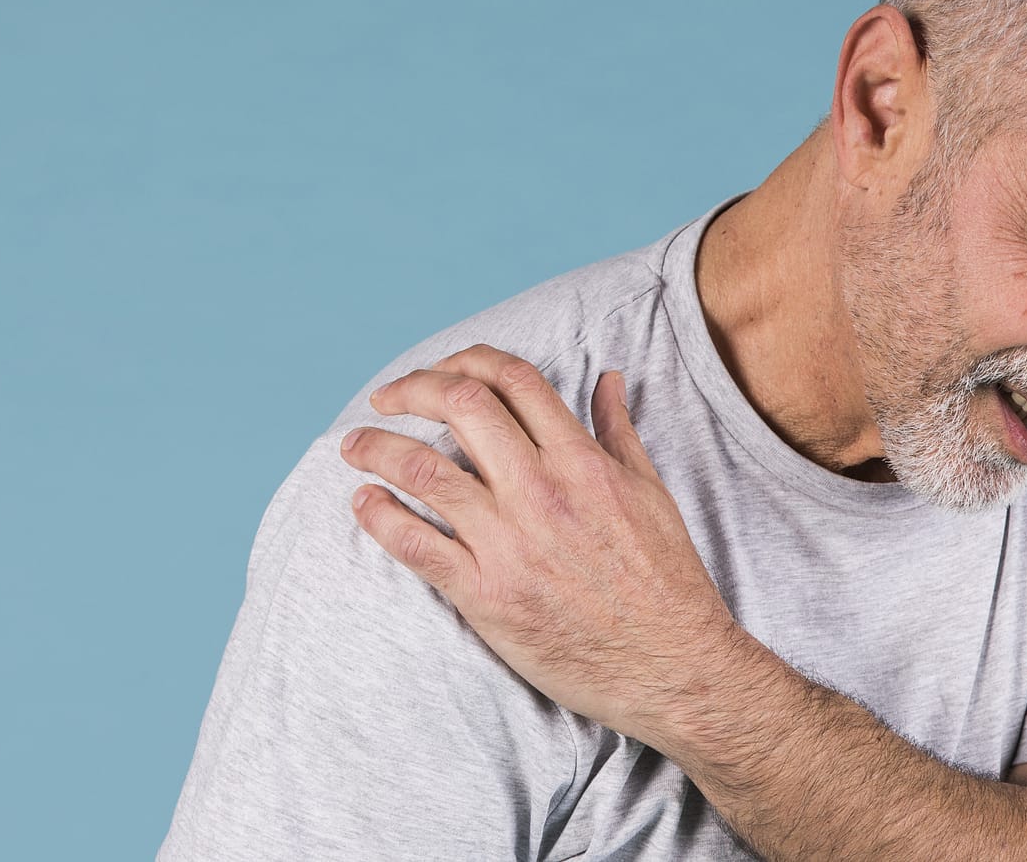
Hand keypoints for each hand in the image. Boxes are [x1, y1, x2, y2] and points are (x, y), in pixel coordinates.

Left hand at [340, 343, 747, 739]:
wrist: (672, 666)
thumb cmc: (664, 580)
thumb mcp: (651, 491)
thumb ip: (619, 430)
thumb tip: (609, 378)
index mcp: (582, 461)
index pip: (512, 379)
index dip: (465, 361)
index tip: (438, 374)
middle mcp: (543, 491)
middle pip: (461, 406)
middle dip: (412, 390)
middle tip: (386, 400)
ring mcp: (512, 543)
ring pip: (424, 470)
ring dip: (377, 448)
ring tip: (354, 446)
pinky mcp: (487, 596)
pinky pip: (416, 545)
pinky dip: (379, 516)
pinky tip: (364, 503)